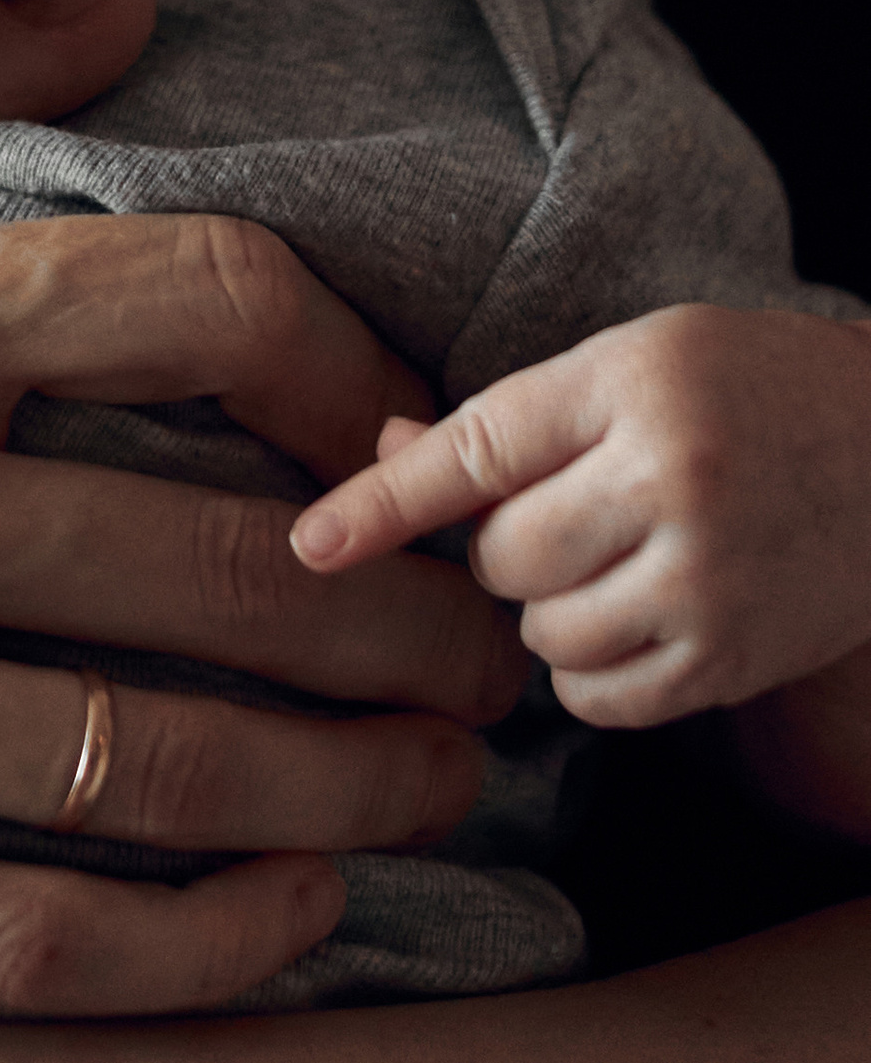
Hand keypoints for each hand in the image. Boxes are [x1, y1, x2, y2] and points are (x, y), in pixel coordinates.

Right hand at [0, 0, 523, 1019]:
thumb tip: (119, 7)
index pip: (207, 307)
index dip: (361, 375)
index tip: (402, 435)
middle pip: (234, 555)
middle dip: (403, 610)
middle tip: (479, 647)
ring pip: (153, 761)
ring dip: (340, 785)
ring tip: (424, 790)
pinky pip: (7, 935)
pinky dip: (179, 952)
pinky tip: (275, 931)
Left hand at [289, 305, 870, 725]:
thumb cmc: (752, 396)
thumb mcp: (639, 363)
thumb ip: (510, 418)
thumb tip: (373, 456)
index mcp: (641, 379)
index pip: (477, 451)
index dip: (383, 503)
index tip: (309, 546)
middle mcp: (676, 476)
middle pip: (500, 559)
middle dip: (511, 551)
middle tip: (578, 517)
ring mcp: (709, 577)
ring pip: (540, 637)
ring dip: (554, 614)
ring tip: (625, 563)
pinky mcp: (731, 659)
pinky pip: (596, 699)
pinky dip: (597, 673)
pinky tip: (649, 617)